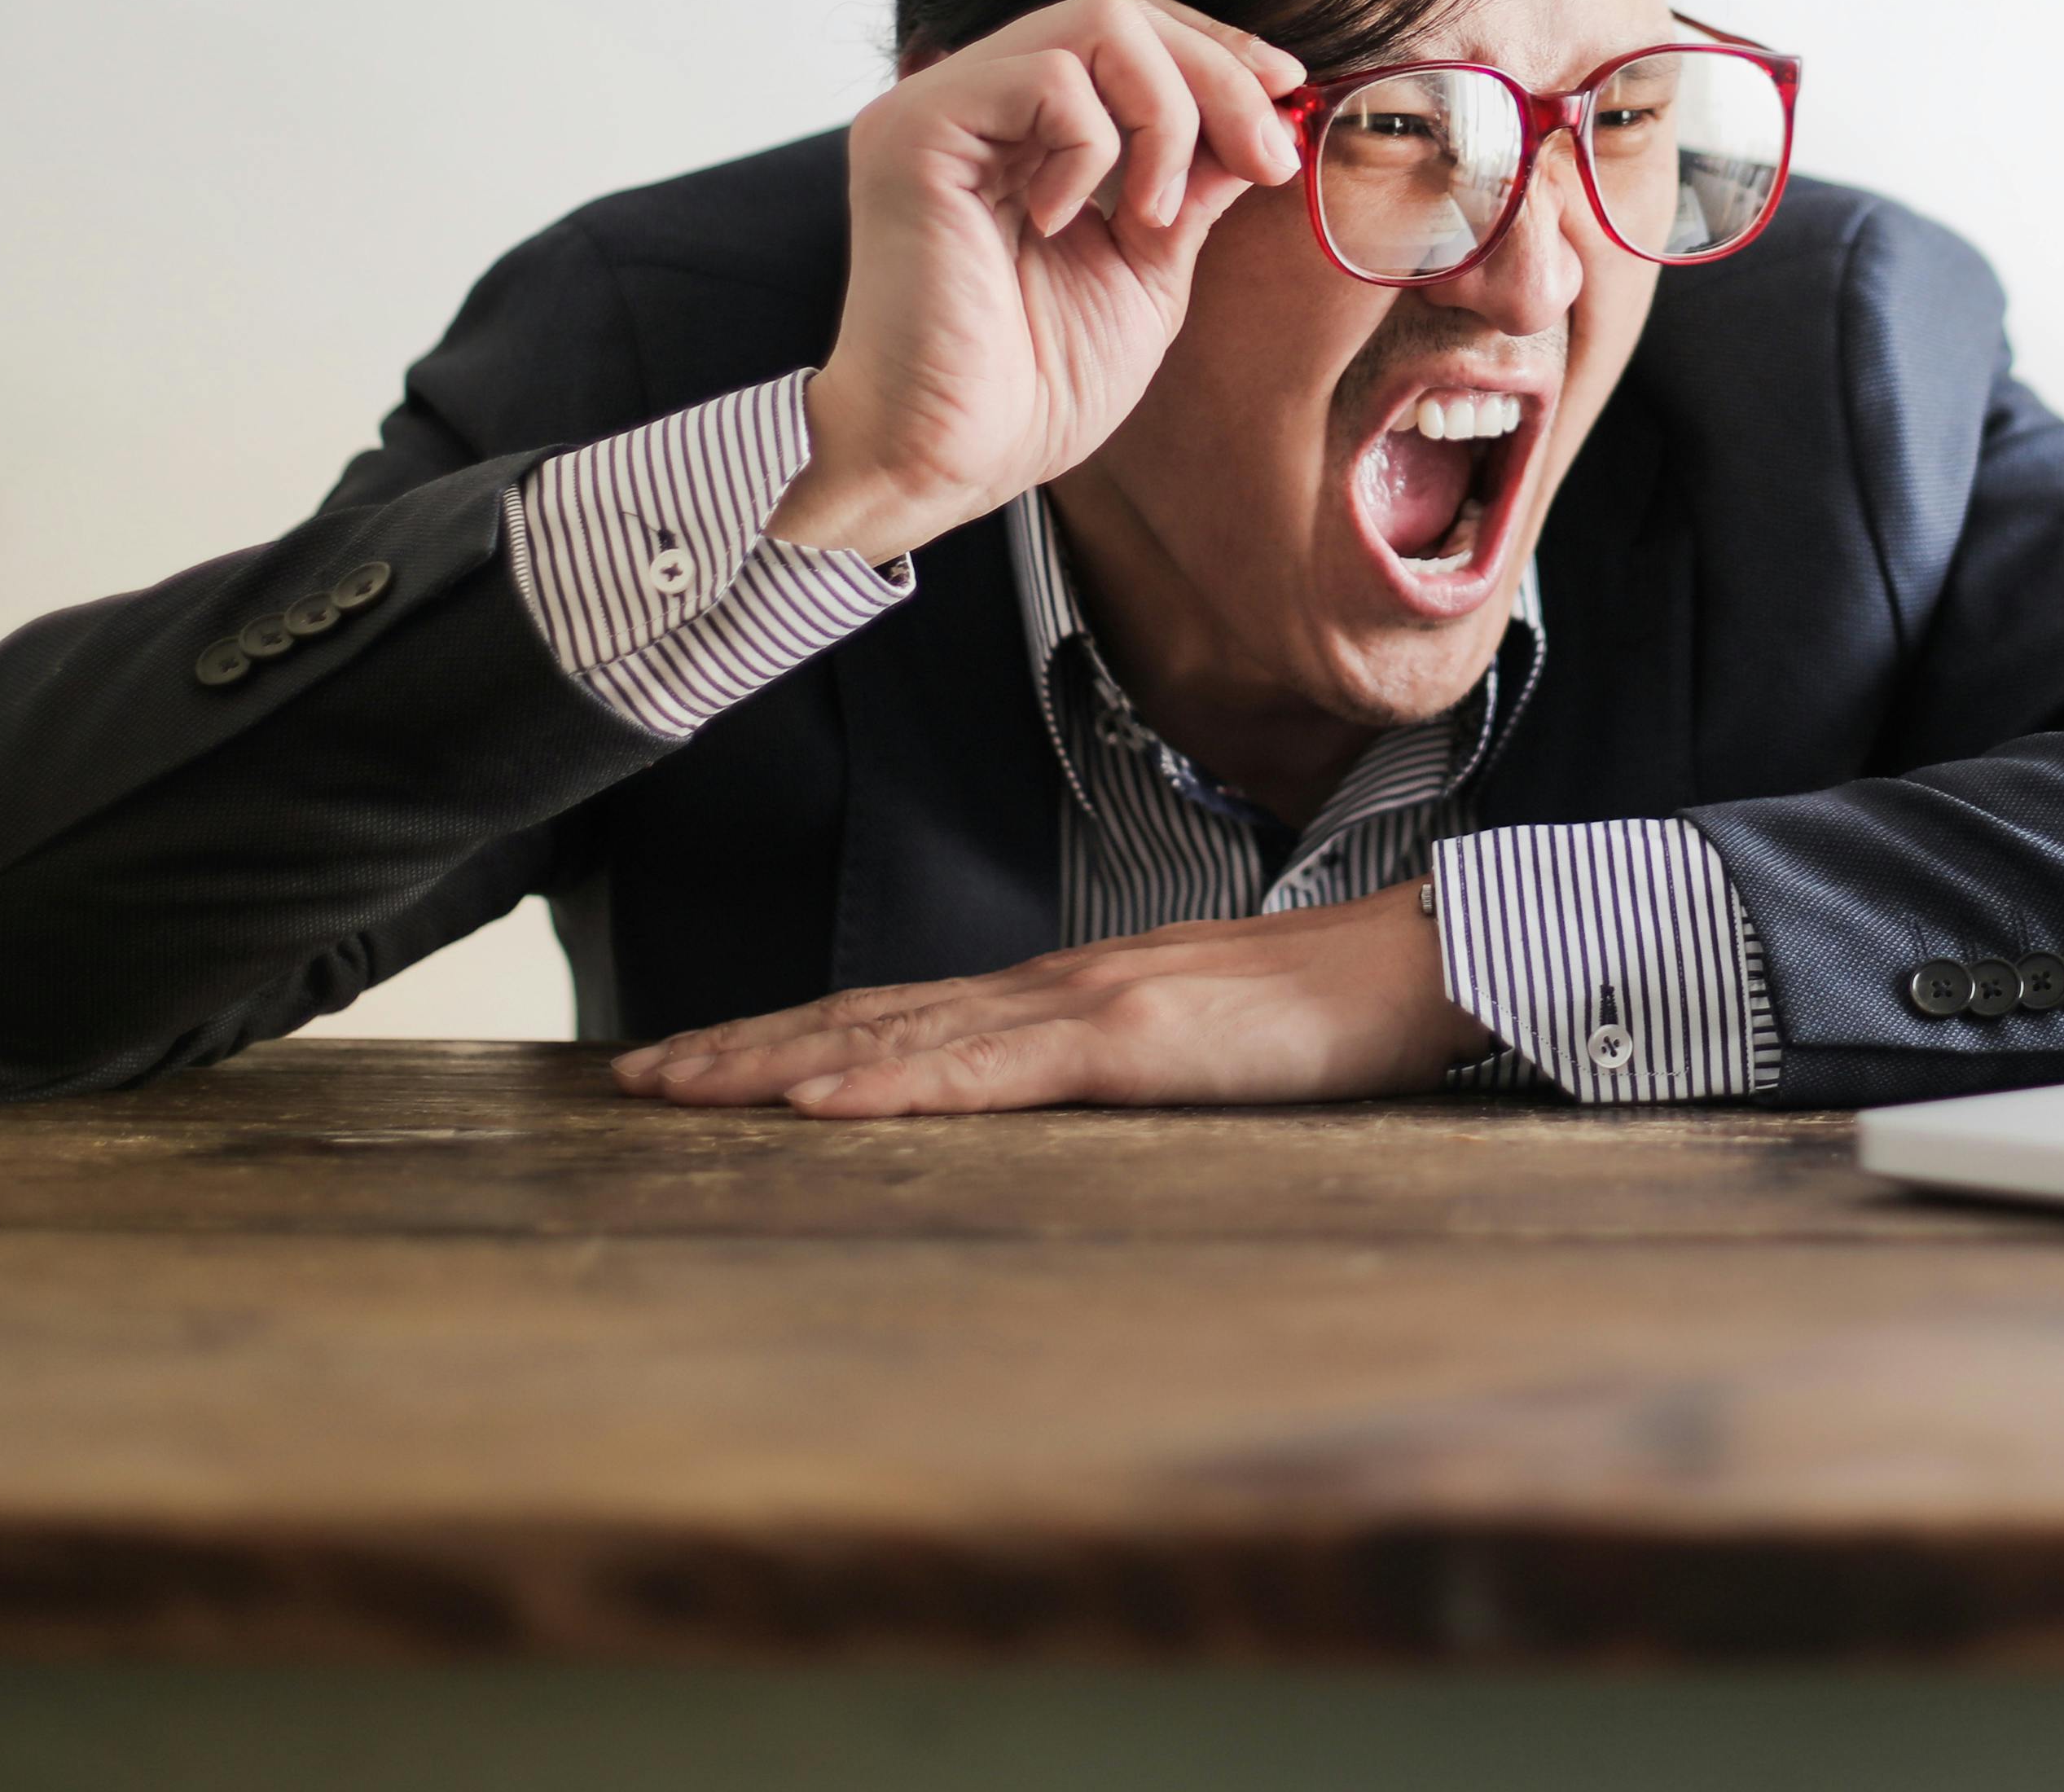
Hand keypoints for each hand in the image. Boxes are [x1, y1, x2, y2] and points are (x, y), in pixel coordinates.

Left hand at [607, 885, 1495, 1113]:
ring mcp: (1090, 1004)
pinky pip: (989, 1070)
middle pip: (870, 1012)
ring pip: (902, 1034)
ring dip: (781, 1060)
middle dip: (746, 1045)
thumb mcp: (1201, 1043)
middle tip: (634, 1074)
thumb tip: (1053, 1094)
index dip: (795, 1033)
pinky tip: (821, 1100)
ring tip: (683, 1085)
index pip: (902, 1011)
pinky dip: (893, 1082)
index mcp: (1070, 991)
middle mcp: (1057, 984)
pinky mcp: (1133, 1039)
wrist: (1429, 963)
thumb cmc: (1334, 1009)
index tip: (702, 1057)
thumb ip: (1122, 1060)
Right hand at [764, 0, 1304, 562]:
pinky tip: (1067, 222)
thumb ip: (1189, 185)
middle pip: (1121, 9)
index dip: (1213, 48)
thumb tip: (1259, 117)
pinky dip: (1093, 148)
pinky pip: (1047, 79)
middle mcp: (972, 100)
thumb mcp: (1147, 267)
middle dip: (1216, 74)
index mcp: (1019, 128)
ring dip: (1166, 117)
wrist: (950, 460)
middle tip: (1265, 157)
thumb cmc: (1033, 386)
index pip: (1125, 30)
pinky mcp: (915, 132)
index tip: (1285, 94)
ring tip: (1151, 217)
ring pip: (1096, 24)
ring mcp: (937, 107)